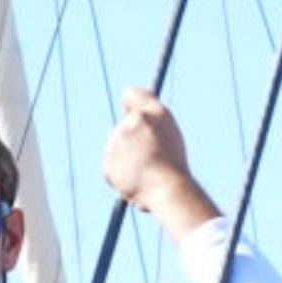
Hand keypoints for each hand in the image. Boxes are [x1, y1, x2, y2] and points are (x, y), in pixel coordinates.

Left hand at [99, 87, 219, 232]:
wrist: (166, 188)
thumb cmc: (174, 165)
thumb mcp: (170, 136)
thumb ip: (151, 121)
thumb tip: (131, 112)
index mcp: (153, 112)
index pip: (132, 94)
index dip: (132, 104)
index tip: (134, 114)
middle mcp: (132, 121)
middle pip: (125, 126)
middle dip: (132, 139)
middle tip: (150, 155)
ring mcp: (117, 141)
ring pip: (118, 147)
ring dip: (128, 158)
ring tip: (147, 170)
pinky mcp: (107, 160)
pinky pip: (113, 166)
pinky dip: (121, 174)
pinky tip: (136, 180)